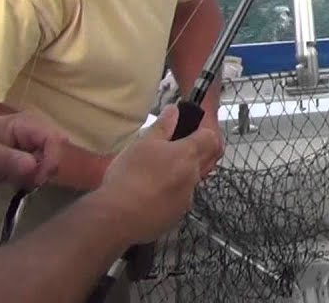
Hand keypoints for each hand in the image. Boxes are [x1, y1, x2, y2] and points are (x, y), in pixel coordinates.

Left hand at [0, 111, 65, 187]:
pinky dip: (30, 176)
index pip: (55, 140)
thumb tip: (34, 167)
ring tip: (13, 179)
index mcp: (28, 123)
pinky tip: (14, 178)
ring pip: (50, 162)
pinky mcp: (32, 152)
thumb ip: (9, 161)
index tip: (37, 180)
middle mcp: (37, 130)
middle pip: (57, 152)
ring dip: (35, 175)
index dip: (52, 160)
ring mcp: (35, 141)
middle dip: (43, 170)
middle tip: (23, 182)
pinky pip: (41, 167)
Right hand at [89, 104, 220, 244]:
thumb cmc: (129, 175)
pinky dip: (173, 193)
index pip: (210, 137)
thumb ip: (163, 127)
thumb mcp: (142, 144)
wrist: (118, 217)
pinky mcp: (178, 215)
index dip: (202, 131)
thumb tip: (174, 110)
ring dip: (184, 173)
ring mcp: (188, 198)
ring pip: (194, 180)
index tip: (188, 130)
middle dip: (199, 150)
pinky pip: (182, 198)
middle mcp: (194, 176)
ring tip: (159, 173)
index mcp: (188, 155)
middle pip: (208, 158)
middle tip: (175, 149)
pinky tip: (153, 193)